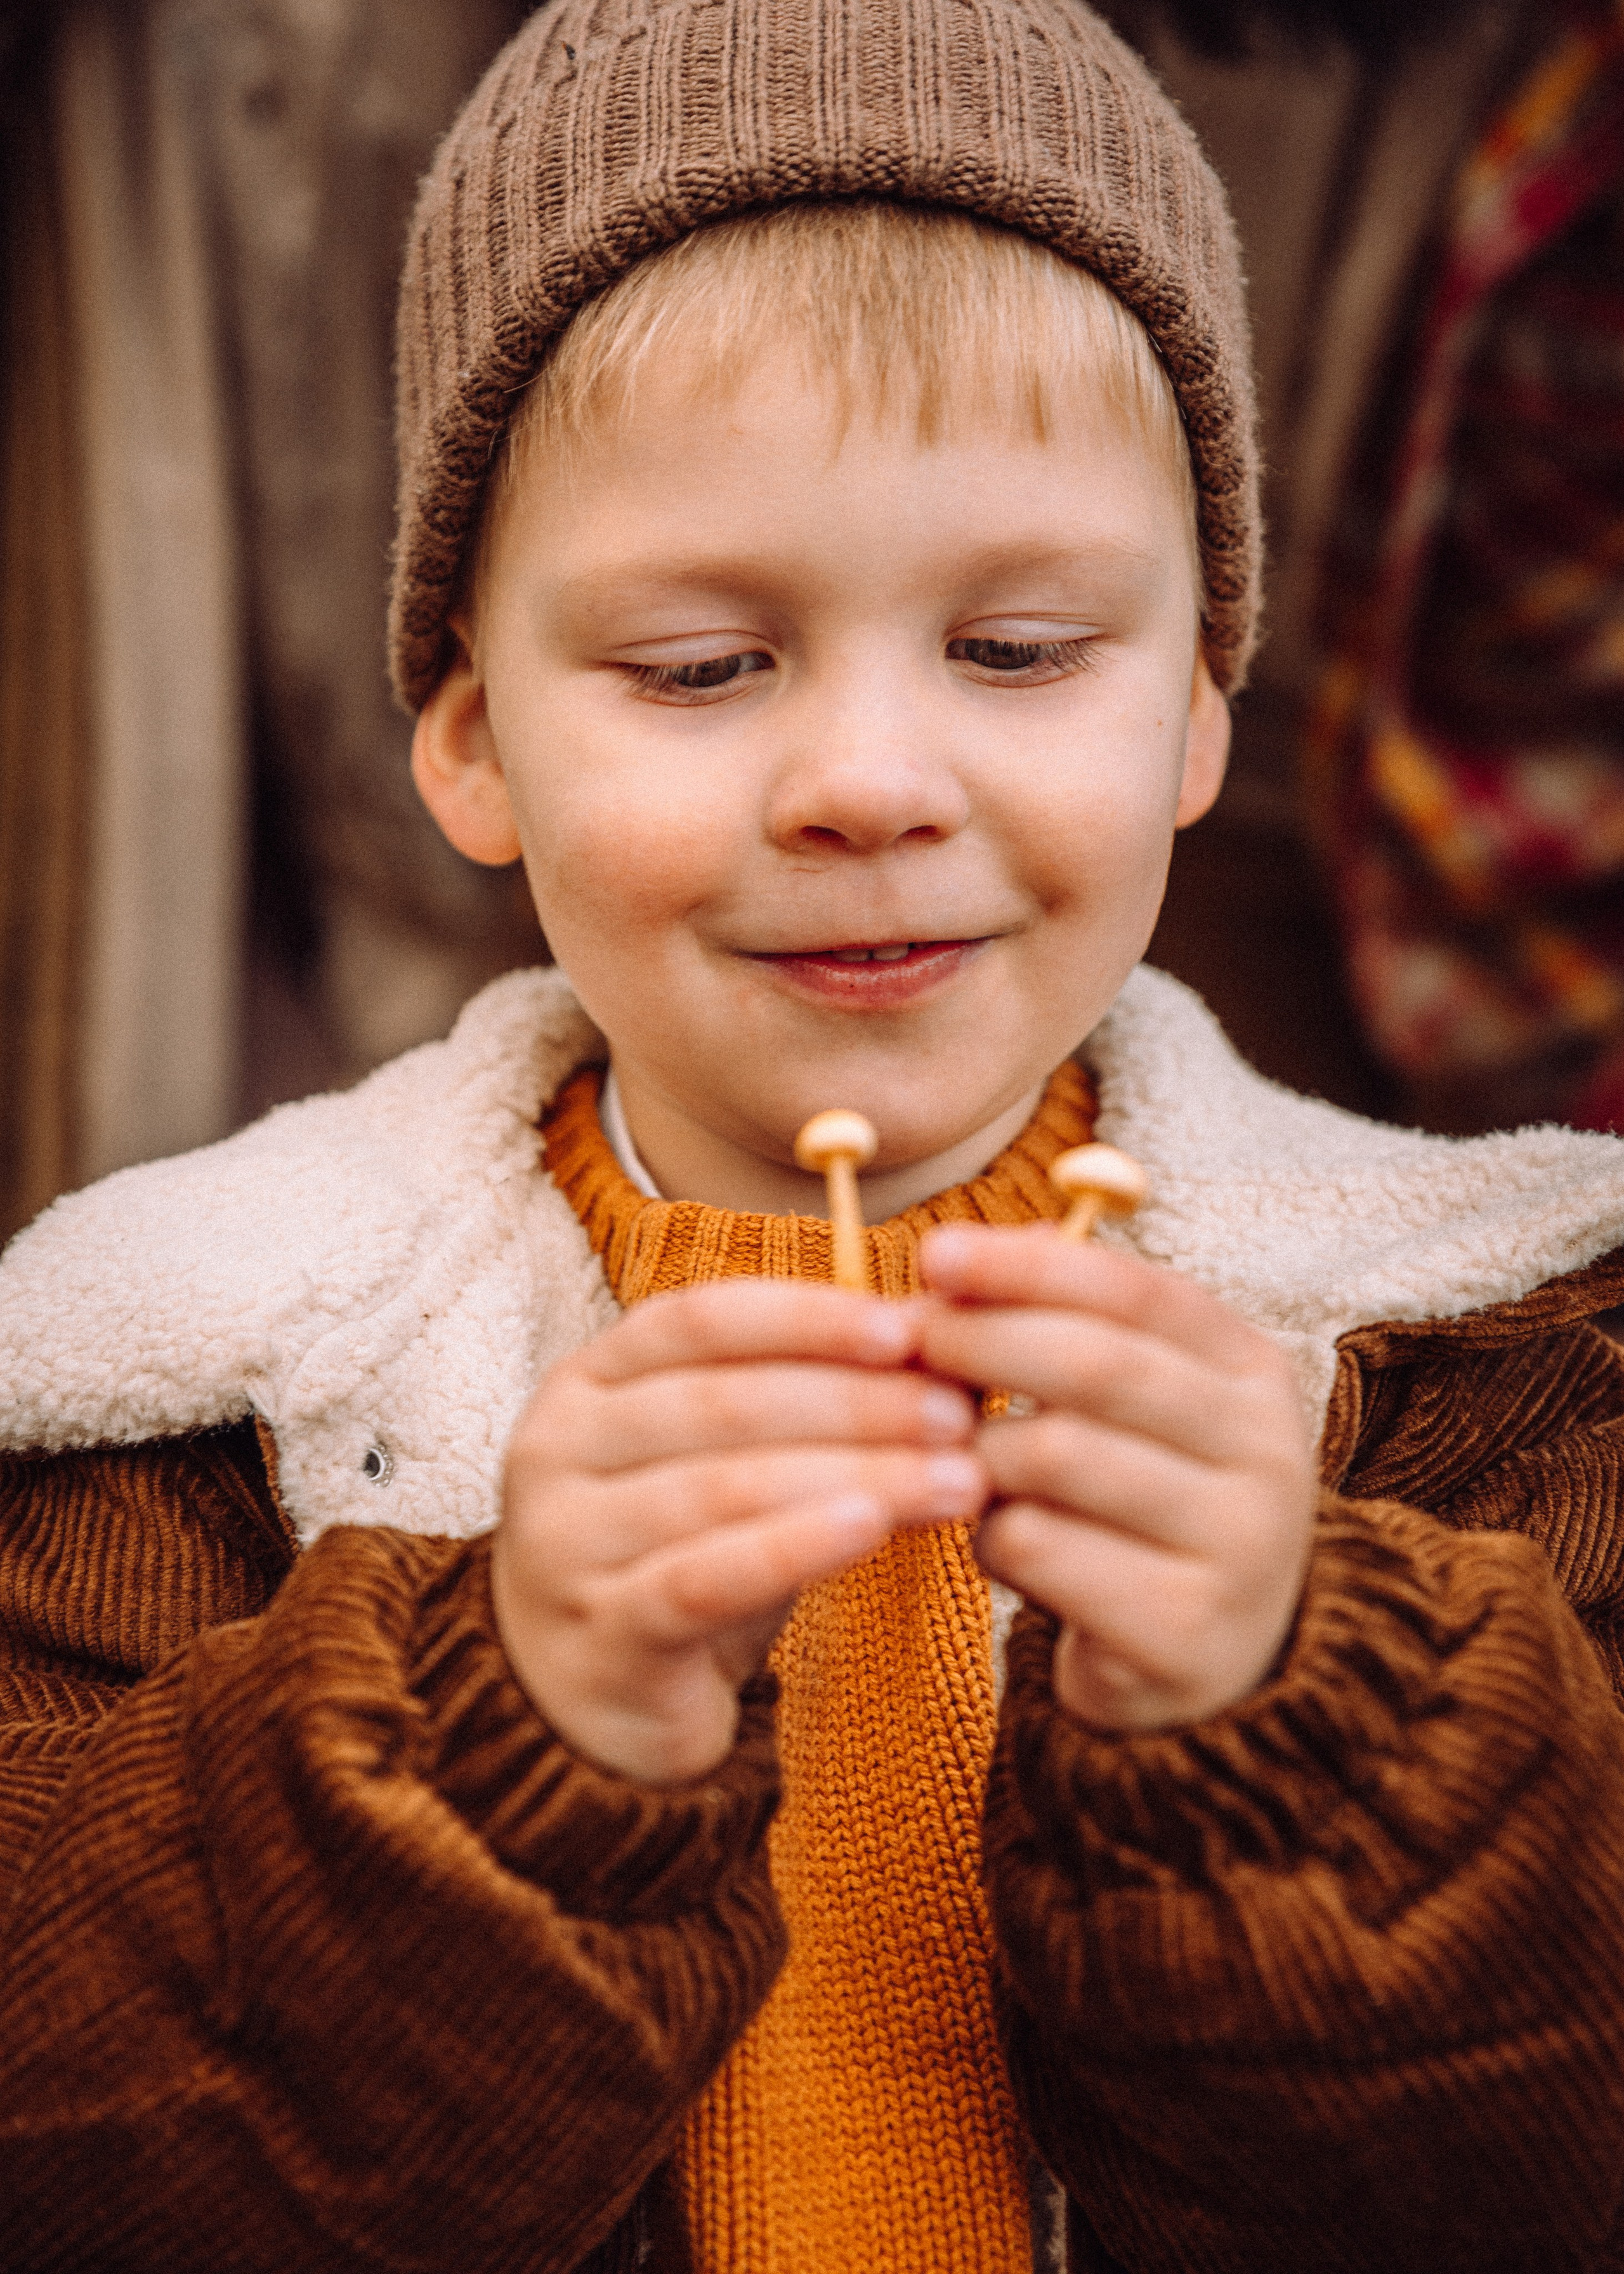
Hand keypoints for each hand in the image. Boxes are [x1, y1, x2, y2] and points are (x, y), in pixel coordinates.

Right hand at [490, 1282, 985, 1783]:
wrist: (586, 1694)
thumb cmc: (679, 1546)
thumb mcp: (732, 1454)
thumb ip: (809, 1389)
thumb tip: (941, 1327)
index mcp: (588, 1379)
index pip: (701, 1320)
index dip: (808, 1318)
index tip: (910, 1329)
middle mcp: (558, 1447)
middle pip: (722, 1402)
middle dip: (855, 1402)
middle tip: (958, 1415)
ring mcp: (566, 1543)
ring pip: (725, 1489)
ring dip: (856, 1475)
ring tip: (956, 1480)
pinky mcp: (601, 1635)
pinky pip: (707, 1579)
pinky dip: (795, 1547)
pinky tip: (871, 1529)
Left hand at [917, 1225, 1316, 1731]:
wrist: (1204, 1663)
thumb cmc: (1140, 1506)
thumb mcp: (1131, 1408)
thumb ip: (1065, 1329)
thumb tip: (959, 1260)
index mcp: (1254, 1373)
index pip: (1136, 1291)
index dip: (1028, 1267)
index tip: (935, 1254)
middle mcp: (1267, 1452)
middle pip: (1096, 1365)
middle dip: (983, 1340)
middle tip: (913, 1342)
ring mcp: (1237, 1547)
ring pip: (1056, 1456)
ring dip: (980, 1450)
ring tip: (960, 1461)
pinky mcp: (1184, 1631)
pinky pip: (1039, 1548)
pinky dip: (990, 1537)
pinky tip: (997, 1544)